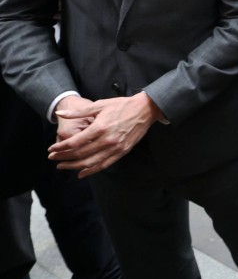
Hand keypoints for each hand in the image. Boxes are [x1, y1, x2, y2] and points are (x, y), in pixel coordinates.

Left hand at [49, 93, 163, 177]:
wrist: (145, 110)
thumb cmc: (122, 105)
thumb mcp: (99, 105)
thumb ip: (79, 112)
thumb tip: (60, 114)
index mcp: (100, 127)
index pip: (75, 142)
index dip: (61, 147)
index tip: (52, 149)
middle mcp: (107, 140)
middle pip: (80, 154)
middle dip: (64, 157)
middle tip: (53, 158)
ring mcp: (115, 148)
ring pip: (90, 162)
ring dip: (74, 166)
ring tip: (63, 166)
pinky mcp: (122, 152)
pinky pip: (104, 165)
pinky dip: (91, 170)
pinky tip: (81, 173)